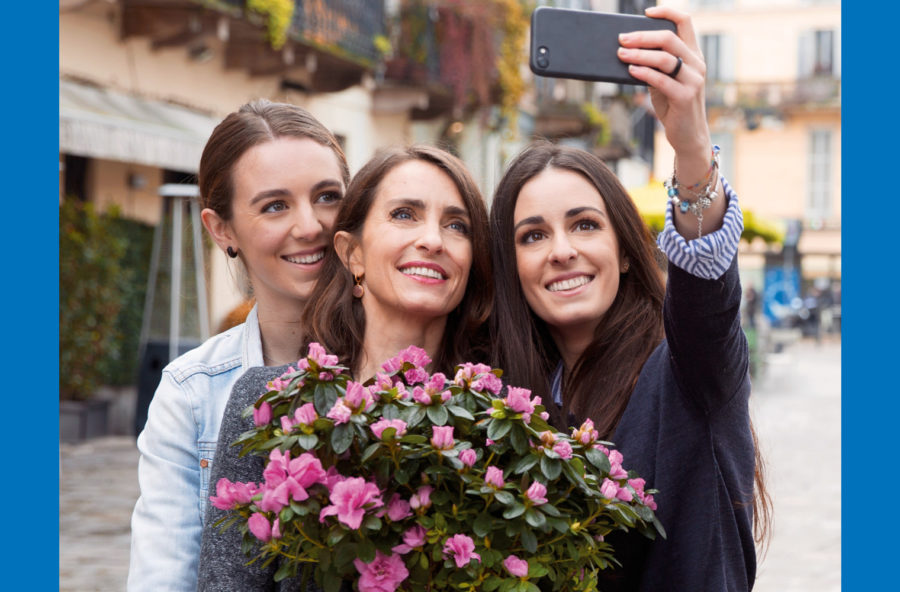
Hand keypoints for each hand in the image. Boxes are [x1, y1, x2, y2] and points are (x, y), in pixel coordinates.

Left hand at [616, 5, 710, 177]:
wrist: (688, 136)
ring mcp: (694, 80)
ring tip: (621, 54)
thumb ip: (654, 66)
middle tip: (621, 39)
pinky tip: (631, 71)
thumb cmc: (673, 106)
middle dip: (642, 37)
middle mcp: (697, 64)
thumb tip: (628, 51)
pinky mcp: (686, 97)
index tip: (646, 12)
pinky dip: (644, 73)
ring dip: (640, 54)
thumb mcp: (664, 81)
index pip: (686, 22)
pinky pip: (662, 80)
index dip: (667, 12)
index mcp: (693, 55)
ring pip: (665, 58)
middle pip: (670, 38)